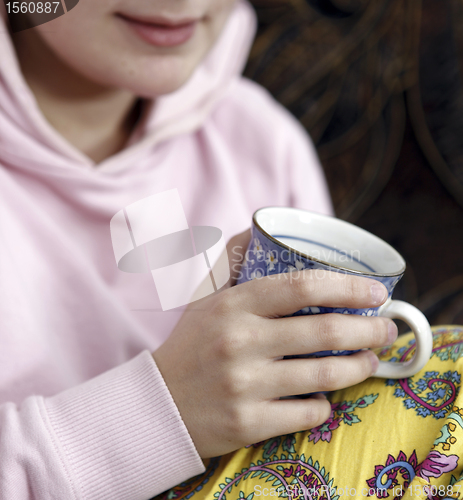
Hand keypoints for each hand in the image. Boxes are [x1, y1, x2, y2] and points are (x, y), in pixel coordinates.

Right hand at [152, 230, 397, 457]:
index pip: (301, 286)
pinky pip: (306, 413)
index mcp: (231, 305)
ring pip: (323, 375)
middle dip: (368, 330)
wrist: (158, 403)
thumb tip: (258, 226)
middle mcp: (238, 342)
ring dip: (358, 366)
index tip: (375, 293)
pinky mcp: (248, 423)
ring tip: (369, 360)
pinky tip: (325, 396)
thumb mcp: (205, 296)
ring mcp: (244, 385)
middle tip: (385, 329)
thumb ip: (231, 260)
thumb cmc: (191, 344)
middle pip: (324, 332)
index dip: (347, 287)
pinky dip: (325, 404)